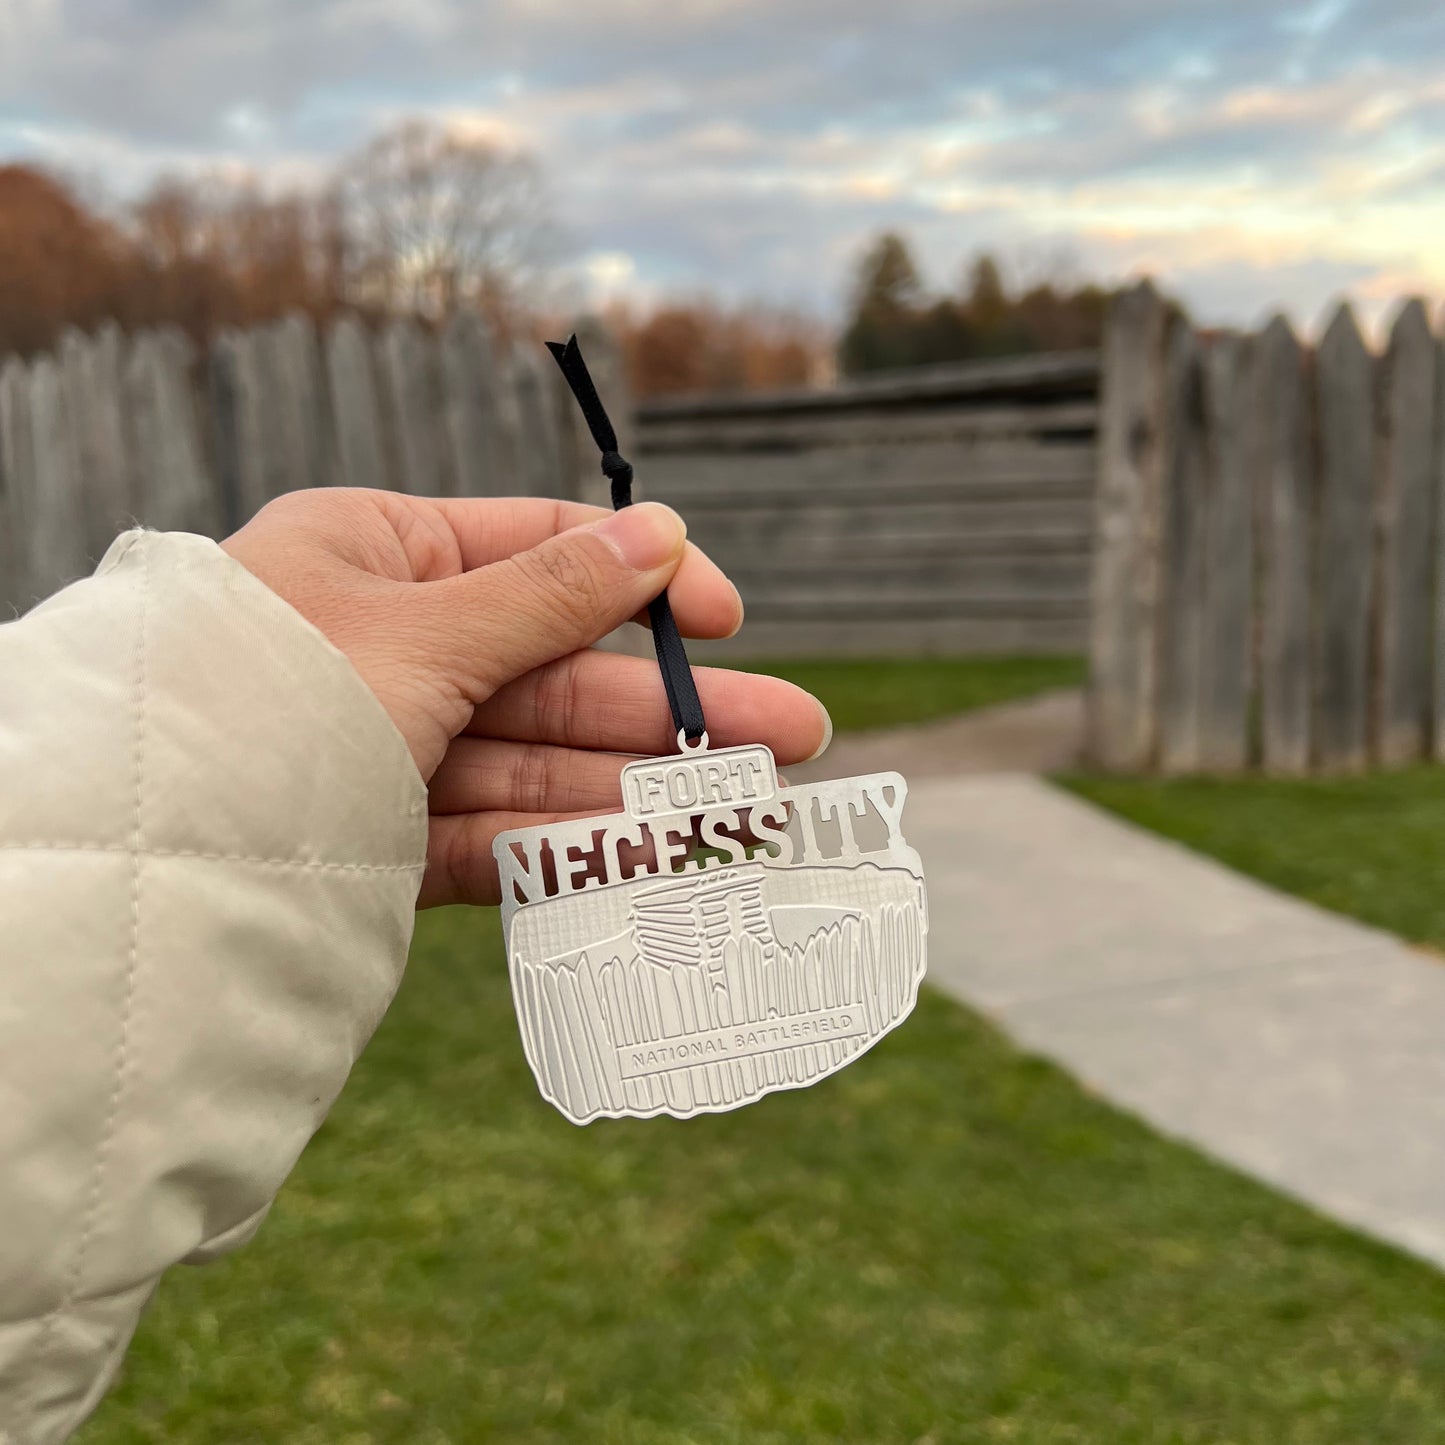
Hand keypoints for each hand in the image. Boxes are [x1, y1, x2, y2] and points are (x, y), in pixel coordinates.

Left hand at [221, 488, 831, 907]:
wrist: (137, 856)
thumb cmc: (271, 694)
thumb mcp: (426, 627)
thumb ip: (552, 595)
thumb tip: (661, 532)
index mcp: (374, 553)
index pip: (537, 548)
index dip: (644, 581)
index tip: (728, 618)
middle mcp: (386, 646)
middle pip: (560, 672)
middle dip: (674, 710)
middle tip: (791, 739)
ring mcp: (387, 750)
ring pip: (540, 766)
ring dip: (644, 787)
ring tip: (749, 813)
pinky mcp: (381, 843)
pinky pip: (496, 837)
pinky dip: (574, 846)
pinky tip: (661, 851)